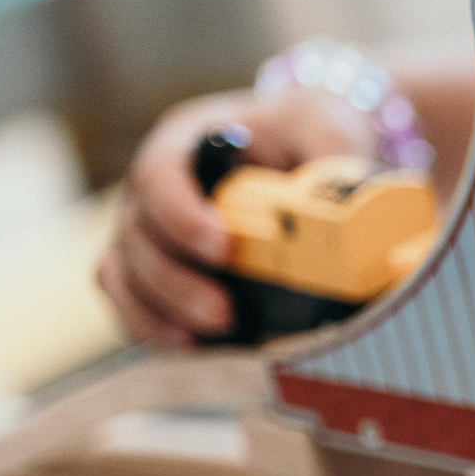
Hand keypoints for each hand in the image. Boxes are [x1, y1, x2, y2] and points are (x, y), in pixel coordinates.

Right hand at [97, 87, 378, 345]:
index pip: (158, 173)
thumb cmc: (305, 131)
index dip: (180, 214)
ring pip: (122, 273)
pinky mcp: (154, 272)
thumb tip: (352, 208)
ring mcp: (147, 230)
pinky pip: (131, 303)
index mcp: (186, 140)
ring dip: (160, 312)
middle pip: (135, 234)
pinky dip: (153, 329)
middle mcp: (154, 187)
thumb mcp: (328, 127)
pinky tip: (197, 348)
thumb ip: (335, 159)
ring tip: (214, 336)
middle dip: (174, 281)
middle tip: (224, 314)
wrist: (299, 149)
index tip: (221, 249)